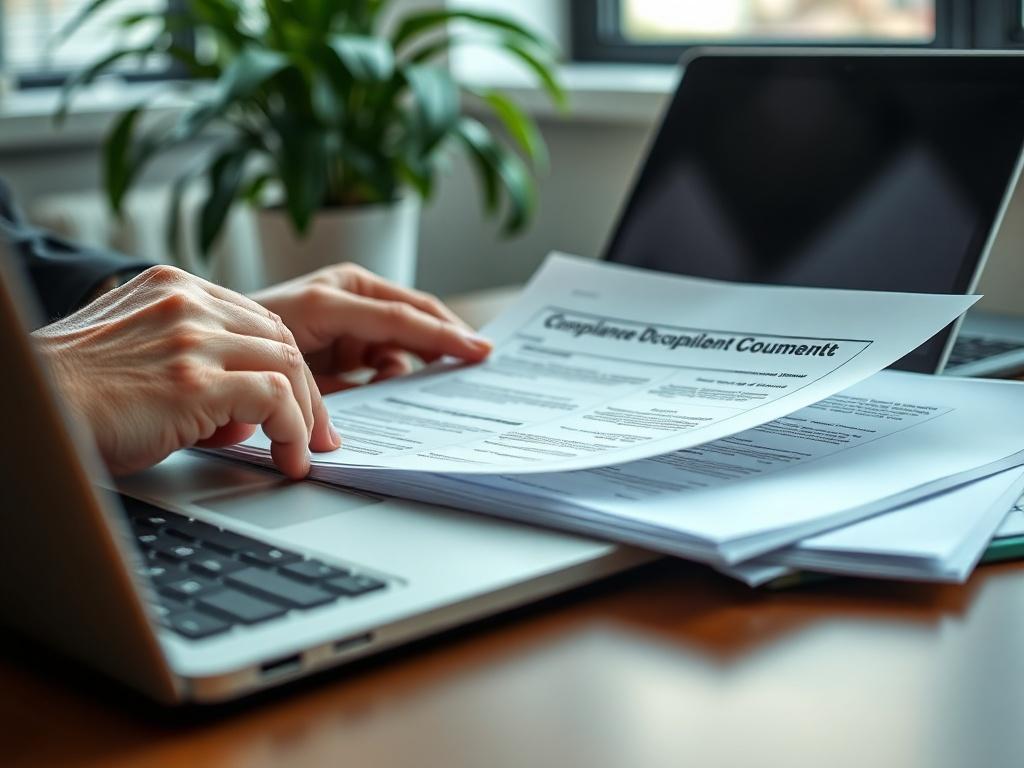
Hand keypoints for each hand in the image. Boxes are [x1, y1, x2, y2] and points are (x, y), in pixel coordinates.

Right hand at [33, 265, 336, 478]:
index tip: (298, 402)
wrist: (33, 413)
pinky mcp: (195, 380)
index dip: (285, 365)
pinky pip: (274, 398)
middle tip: (316, 434)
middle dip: (307, 392)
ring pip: (288, 364)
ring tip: (303, 452)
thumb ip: (198, 371)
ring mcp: (192, 337)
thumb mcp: (143, 363)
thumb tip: (246, 415)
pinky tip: (287, 457)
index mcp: (173, 289)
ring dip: (305, 416)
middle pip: (281, 339)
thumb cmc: (74, 398)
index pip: (257, 320)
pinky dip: (292, 430)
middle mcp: (187, 303)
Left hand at [249, 263, 491, 392]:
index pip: (402, 317)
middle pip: (415, 314)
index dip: (443, 336)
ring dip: (418, 361)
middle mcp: (348, 294)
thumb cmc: (248, 346)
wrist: (217, 348)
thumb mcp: (299, 365)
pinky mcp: (350, 330)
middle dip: (446, 338)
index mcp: (334, 295)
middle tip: (479, 359)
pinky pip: (388, 350)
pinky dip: (397, 369)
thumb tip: (385, 398)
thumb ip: (345, 378)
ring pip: (404, 336)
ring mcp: (350, 308)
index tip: (478, 350)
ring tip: (424, 384)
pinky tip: (397, 386)